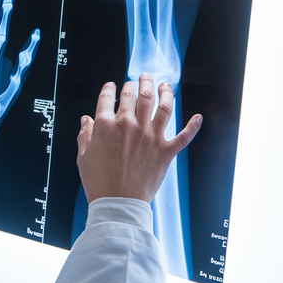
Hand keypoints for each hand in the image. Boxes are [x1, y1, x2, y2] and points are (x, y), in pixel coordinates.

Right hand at [76, 73, 202, 202]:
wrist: (118, 203)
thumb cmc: (99, 183)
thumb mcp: (84, 157)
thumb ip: (85, 135)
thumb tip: (86, 120)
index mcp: (107, 125)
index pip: (108, 97)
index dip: (110, 88)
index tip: (113, 86)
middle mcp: (130, 125)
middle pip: (135, 95)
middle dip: (136, 83)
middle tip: (139, 78)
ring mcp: (150, 137)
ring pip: (162, 105)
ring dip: (163, 91)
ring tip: (163, 84)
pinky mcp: (165, 151)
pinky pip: (184, 135)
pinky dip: (193, 126)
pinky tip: (198, 117)